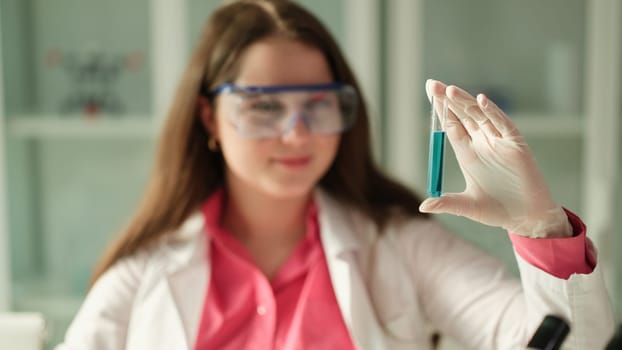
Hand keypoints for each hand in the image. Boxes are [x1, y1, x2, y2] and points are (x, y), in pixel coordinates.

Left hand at [419, 79, 571, 237]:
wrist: (527, 219)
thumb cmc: (498, 211)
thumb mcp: (467, 206)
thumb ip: (446, 203)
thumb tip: (422, 206)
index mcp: (467, 153)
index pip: (451, 125)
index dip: (441, 110)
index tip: (429, 93)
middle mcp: (482, 143)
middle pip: (462, 115)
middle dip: (448, 100)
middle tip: (432, 84)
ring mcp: (499, 142)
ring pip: (480, 115)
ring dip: (465, 102)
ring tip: (448, 90)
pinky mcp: (516, 144)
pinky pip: (503, 124)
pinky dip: (492, 112)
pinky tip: (480, 101)